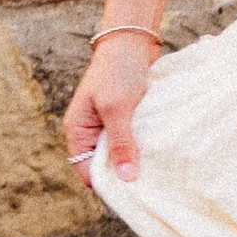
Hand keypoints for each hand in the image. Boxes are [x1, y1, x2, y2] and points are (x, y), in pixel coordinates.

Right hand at [64, 30, 158, 183]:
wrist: (132, 44)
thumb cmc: (117, 73)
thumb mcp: (117, 108)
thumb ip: (121, 142)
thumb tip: (125, 178)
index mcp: (78, 132)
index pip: (87, 172)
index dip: (108, 183)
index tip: (133, 192)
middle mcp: (91, 134)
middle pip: (105, 168)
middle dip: (124, 175)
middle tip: (150, 184)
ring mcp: (109, 128)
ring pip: (121, 156)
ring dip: (136, 161)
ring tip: (157, 171)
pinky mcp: (126, 122)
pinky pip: (133, 143)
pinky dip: (143, 148)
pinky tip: (159, 154)